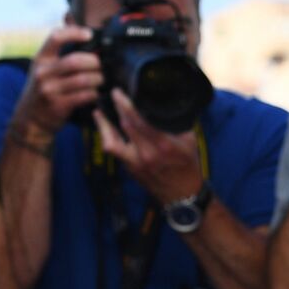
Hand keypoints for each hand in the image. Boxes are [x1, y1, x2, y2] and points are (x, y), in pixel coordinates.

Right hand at [13, 25, 102, 136]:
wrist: (30, 119)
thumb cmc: (43, 89)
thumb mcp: (44, 68)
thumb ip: (59, 52)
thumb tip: (74, 23)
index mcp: (41, 58)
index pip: (55, 37)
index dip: (74, 32)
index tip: (89, 34)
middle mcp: (43, 72)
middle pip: (76, 60)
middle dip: (95, 62)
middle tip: (102, 65)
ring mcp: (50, 90)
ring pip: (83, 79)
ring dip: (98, 79)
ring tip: (102, 79)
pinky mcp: (59, 106)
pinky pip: (85, 96)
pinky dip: (95, 93)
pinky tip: (96, 92)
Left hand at [92, 88, 202, 205]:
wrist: (183, 196)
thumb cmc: (188, 166)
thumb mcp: (190, 141)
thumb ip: (175, 123)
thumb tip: (165, 102)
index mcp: (164, 145)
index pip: (140, 120)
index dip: (126, 105)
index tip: (119, 92)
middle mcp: (147, 154)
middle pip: (125, 126)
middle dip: (117, 107)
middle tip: (113, 94)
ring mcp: (135, 163)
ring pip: (111, 141)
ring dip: (103, 124)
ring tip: (99, 111)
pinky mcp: (129, 168)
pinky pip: (113, 150)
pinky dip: (107, 137)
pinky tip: (104, 127)